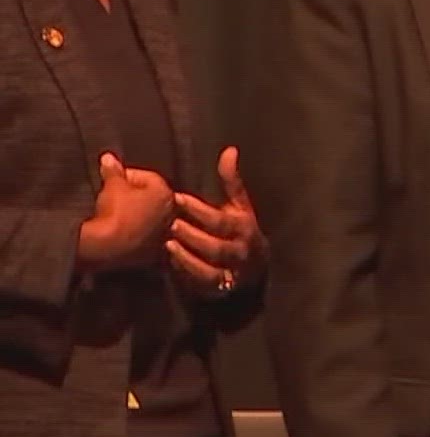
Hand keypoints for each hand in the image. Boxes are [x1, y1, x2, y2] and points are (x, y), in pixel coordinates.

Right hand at [77, 152, 173, 272]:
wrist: (107, 247)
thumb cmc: (113, 211)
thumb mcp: (112, 186)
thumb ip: (113, 170)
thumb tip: (109, 157)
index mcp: (166, 194)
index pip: (148, 177)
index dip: (128, 175)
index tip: (113, 178)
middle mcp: (172, 213)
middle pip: (152, 198)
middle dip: (135, 193)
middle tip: (116, 194)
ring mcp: (165, 233)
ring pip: (151, 218)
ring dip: (138, 213)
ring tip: (118, 212)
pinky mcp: (155, 251)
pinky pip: (146, 236)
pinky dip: (136, 231)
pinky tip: (122, 231)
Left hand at [167, 146, 266, 299]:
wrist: (255, 267)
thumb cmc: (242, 229)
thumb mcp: (240, 205)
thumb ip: (231, 180)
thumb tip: (229, 150)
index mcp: (246, 226)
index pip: (222, 220)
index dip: (200, 210)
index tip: (178, 198)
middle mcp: (242, 249)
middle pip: (217, 245)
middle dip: (193, 234)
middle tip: (171, 223)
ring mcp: (233, 270)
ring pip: (211, 265)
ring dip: (189, 254)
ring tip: (168, 243)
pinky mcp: (222, 286)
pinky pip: (205, 281)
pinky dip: (189, 270)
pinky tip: (172, 260)